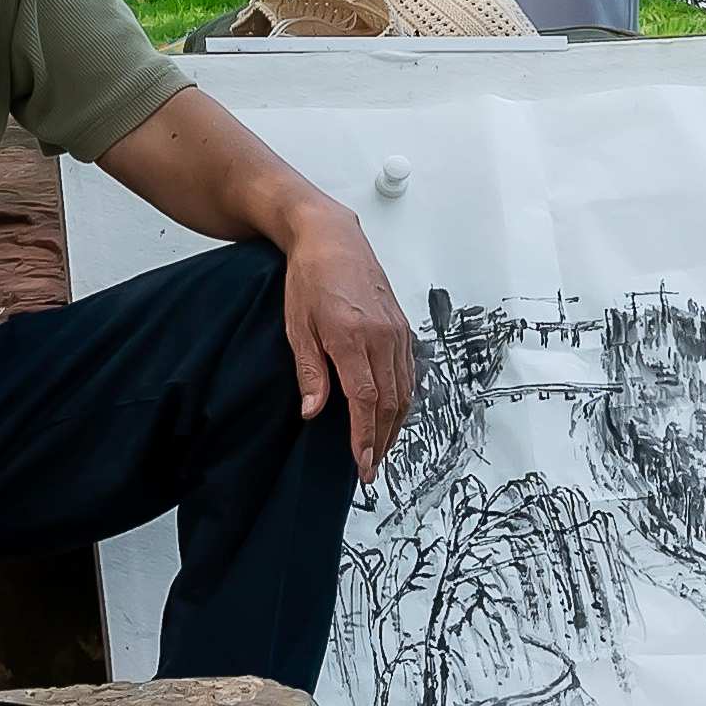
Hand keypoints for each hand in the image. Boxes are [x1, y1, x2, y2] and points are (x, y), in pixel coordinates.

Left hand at [277, 199, 421, 477]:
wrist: (331, 237)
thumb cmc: (309, 277)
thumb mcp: (297, 326)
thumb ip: (309, 372)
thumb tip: (313, 413)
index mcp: (353, 337)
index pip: (366, 401)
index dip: (365, 437)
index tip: (361, 465)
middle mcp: (382, 336)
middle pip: (390, 402)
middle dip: (382, 441)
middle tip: (370, 468)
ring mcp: (397, 331)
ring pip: (404, 390)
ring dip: (395, 425)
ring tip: (380, 450)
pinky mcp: (403, 326)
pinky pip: (408, 372)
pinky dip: (403, 399)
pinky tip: (392, 414)